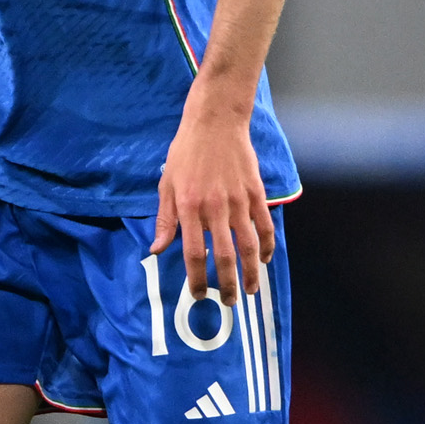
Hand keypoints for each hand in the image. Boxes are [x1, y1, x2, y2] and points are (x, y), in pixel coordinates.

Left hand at [152, 96, 272, 303]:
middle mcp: (214, 208)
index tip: (199, 295)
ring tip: (252, 290)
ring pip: (249, 246)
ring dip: (252, 272)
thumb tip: (156, 249)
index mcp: (189, 207)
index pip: (192, 253)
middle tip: (230, 302)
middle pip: (223, 256)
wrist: (215, 121)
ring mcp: (238, 201)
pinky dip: (268, 246)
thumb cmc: (186, 151)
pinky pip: (265, 225)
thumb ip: (165, 220)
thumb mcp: (166, 184)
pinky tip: (266, 259)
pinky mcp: (256, 193)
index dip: (197, 279)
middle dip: (227, 285)